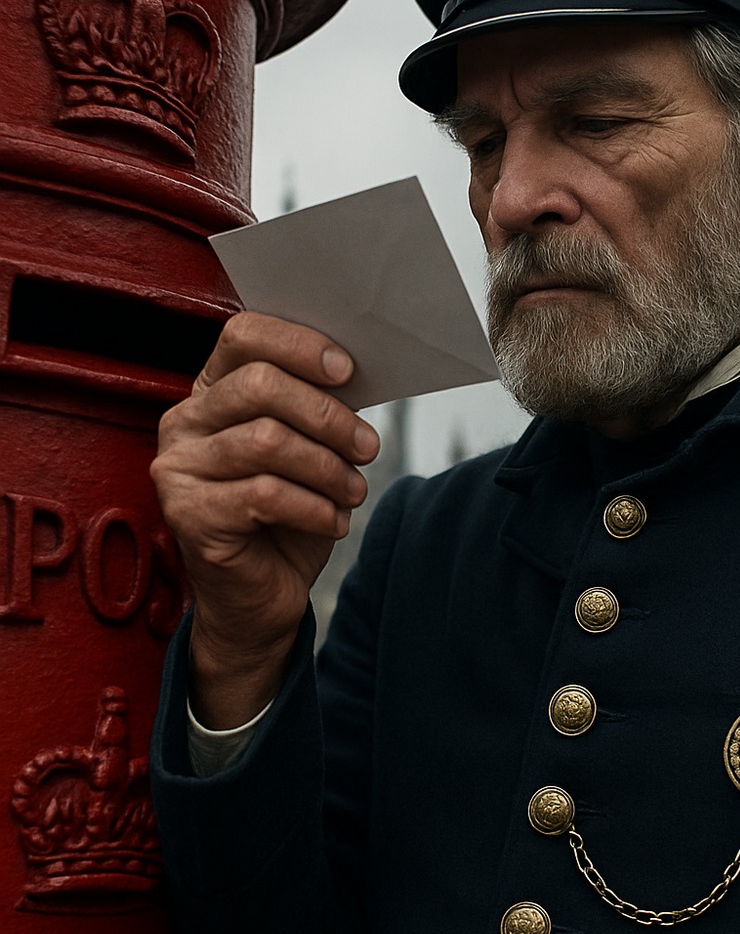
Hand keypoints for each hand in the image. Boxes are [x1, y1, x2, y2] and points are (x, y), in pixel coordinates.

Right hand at [151, 312, 379, 726]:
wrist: (261, 597)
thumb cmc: (288, 516)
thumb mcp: (310, 450)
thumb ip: (319, 408)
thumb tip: (356, 373)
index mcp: (212, 391)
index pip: (243, 336)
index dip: (298, 344)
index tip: (348, 371)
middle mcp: (184, 421)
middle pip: (261, 385)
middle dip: (328, 416)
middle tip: (368, 446)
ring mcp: (178, 468)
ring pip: (267, 441)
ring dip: (328, 468)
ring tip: (354, 491)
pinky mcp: (187, 514)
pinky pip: (264, 494)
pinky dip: (314, 507)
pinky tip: (333, 522)